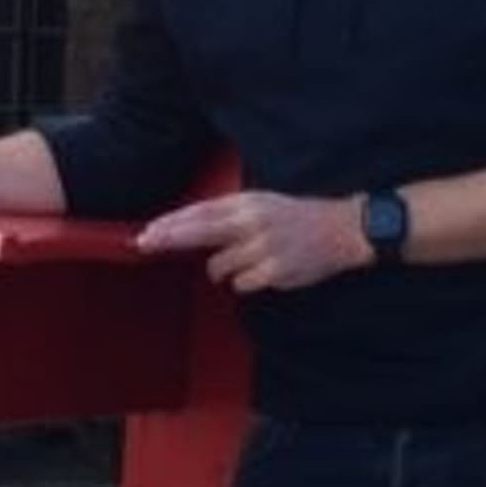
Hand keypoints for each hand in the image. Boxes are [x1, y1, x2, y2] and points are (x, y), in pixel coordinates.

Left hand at [135, 188, 367, 294]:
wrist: (341, 229)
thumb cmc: (294, 217)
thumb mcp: (261, 204)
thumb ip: (228, 215)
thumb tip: (186, 228)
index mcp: (248, 203)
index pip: (200, 212)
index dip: (171, 223)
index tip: (147, 231)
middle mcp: (253, 222)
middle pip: (199, 231)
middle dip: (169, 238)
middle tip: (145, 244)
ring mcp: (263, 247)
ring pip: (219, 266)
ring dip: (221, 269)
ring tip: (244, 260)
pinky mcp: (274, 271)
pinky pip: (241, 283)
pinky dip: (245, 282)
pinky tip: (262, 272)